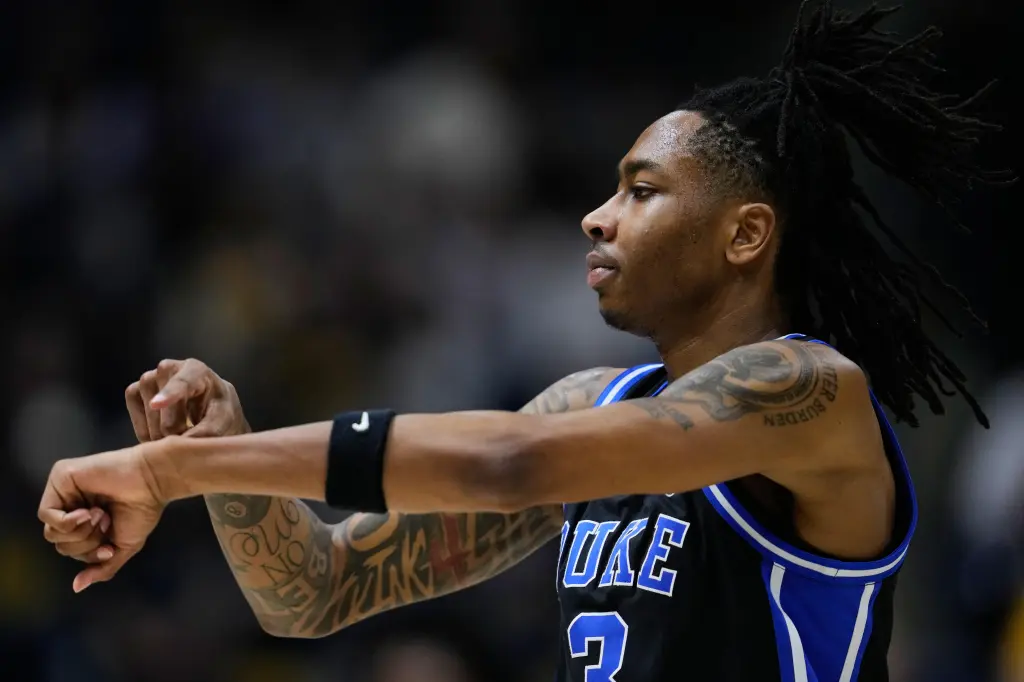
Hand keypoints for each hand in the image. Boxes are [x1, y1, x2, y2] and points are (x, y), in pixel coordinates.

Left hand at [39, 445, 167, 591]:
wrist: (152, 481)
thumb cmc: (142, 510)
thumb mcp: (123, 547)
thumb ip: (101, 568)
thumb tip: (76, 587)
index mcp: (84, 519)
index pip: (69, 548)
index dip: (89, 553)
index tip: (110, 547)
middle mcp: (71, 503)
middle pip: (57, 542)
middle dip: (85, 542)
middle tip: (106, 523)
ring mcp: (63, 490)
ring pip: (50, 532)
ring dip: (80, 532)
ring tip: (100, 514)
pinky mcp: (60, 476)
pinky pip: (46, 514)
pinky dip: (67, 522)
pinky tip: (88, 512)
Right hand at [126, 358, 249, 440]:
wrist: (210, 412)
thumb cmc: (220, 413)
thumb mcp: (223, 422)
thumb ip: (207, 431)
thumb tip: (181, 443)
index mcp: (196, 370)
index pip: (182, 381)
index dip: (170, 393)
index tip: (156, 405)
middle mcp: (169, 368)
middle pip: (162, 404)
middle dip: (171, 428)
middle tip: (186, 438)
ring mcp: (149, 378)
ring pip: (146, 408)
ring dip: (158, 431)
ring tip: (176, 436)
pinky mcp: (135, 391)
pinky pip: (134, 413)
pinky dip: (144, 430)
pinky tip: (159, 436)